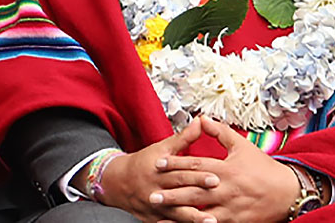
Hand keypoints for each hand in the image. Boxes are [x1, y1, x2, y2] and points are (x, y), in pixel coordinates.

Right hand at [85, 118, 218, 221]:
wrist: (117, 183)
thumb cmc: (142, 164)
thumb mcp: (161, 148)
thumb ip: (183, 138)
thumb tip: (200, 123)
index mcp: (158, 167)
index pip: (181, 169)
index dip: (198, 172)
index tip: (216, 175)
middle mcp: (156, 186)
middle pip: (179, 187)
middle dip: (198, 189)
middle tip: (216, 190)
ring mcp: (155, 204)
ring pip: (175, 211)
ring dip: (193, 216)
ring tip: (210, 220)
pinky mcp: (154, 218)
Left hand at [150, 117, 297, 222]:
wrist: (290, 193)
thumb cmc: (265, 169)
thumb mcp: (243, 146)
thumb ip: (220, 132)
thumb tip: (201, 118)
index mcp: (226, 169)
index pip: (195, 165)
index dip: (175, 164)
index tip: (158, 164)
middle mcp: (226, 189)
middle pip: (193, 191)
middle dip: (171, 193)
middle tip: (151, 195)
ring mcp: (230, 207)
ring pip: (201, 211)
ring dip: (180, 213)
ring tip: (162, 214)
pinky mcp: (236, 221)